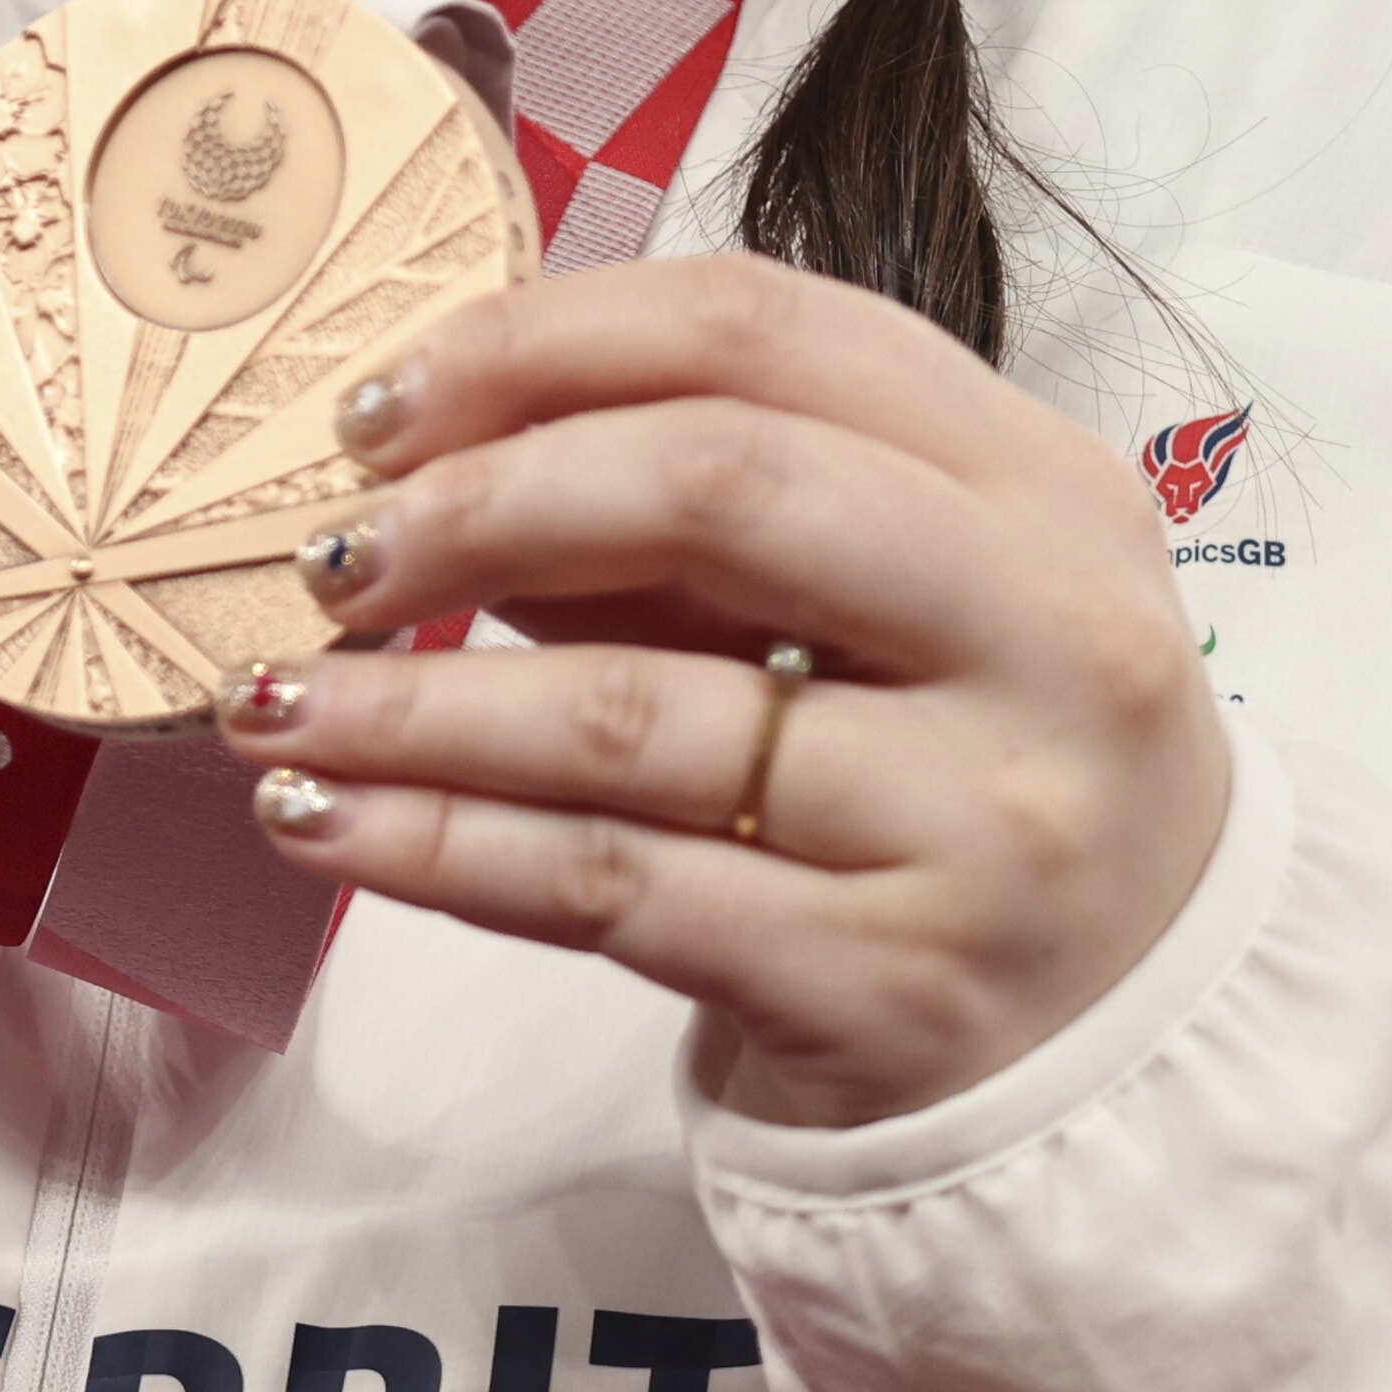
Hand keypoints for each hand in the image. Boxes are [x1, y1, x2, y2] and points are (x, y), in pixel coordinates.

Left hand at [215, 254, 1238, 1131]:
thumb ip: (711, 519)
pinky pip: (609, 889)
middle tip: (332, 557)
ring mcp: (979, 826)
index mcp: (1047, 490)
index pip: (770, 335)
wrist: (1121, 1056)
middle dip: (478, 506)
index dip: (546, 342)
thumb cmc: (971, 780)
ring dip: (410, 704)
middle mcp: (1046, 641)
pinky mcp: (887, 987)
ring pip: (631, 720)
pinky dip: (437, 846)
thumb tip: (436, 455)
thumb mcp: (903, 607)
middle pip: (716, 489)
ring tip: (270, 700)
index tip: (385, 403)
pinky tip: (326, 819)